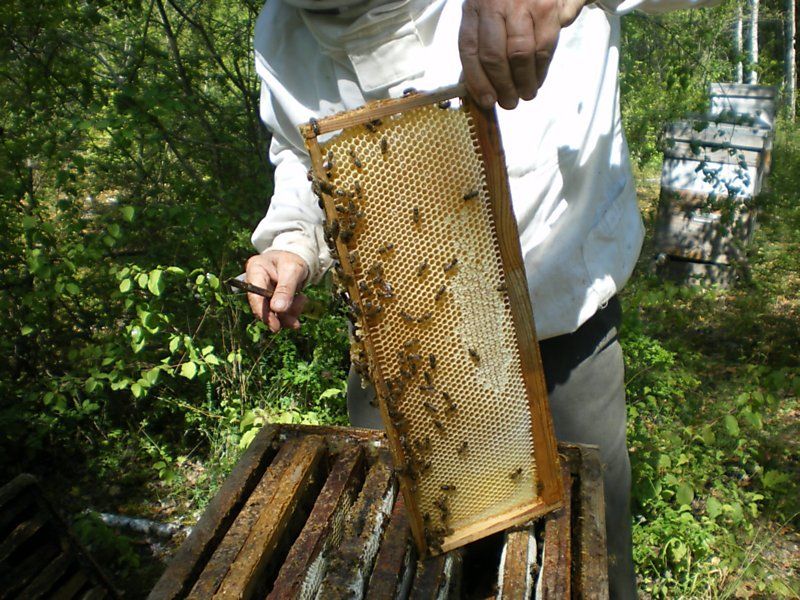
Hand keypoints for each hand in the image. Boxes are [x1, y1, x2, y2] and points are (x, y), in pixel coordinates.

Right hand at [244, 251, 308, 332]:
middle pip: (262, 307)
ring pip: (272, 312)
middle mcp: (255, 282)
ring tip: (303, 300)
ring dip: (289, 313)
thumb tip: (277, 310)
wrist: (297, 258)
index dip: (263, 313)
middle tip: (294, 324)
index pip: (254, 295)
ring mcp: (262, 292)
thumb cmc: (292, 260)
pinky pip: (280, 311)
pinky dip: (292, 311)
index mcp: (255, 269)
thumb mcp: (292, 270)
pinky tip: (301, 301)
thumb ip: (285, 289)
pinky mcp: (271, 299)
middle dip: (280, 316)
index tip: (275, 326)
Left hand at [458, 0, 585, 109]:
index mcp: (474, 8)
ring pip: (519, 55)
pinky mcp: (547, 8)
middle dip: (502, 86)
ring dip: (523, 82)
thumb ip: (480, 43)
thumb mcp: (486, 13)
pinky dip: (541, 70)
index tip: (486, 100)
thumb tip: (475, 85)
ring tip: (526, 94)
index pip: (469, 49)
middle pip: (493, 56)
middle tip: (509, 102)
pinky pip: (543, 47)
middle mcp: (494, 4)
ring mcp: (521, 5)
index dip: (476, 80)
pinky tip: (538, 79)